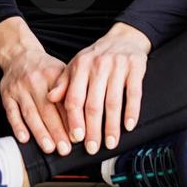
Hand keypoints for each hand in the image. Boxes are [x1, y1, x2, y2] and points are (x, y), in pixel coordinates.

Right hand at [0, 47, 73, 155]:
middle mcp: (35, 81)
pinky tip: (24, 139)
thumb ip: (70, 92)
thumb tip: (83, 119)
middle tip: (65, 148)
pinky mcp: (6, 94)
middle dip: (57, 131)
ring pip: (30, 113)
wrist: (20, 54)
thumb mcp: (61, 72)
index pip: (63, 100)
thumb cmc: (45, 69)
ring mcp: (19, 88)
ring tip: (49, 148)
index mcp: (52, 74)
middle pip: (47, 109)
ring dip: (40, 132)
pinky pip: (11, 112)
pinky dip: (18, 126)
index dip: (71, 120)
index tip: (77, 136)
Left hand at [46, 22, 150, 154]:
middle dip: (93, 129)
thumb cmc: (97, 57)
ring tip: (110, 143)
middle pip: (94, 104)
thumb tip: (50, 99)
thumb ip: (62, 83)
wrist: (124, 38)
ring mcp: (118, 67)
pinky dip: (132, 111)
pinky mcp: (136, 68)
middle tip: (92, 148)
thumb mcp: (76, 66)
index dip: (74, 120)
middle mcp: (98, 66)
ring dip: (112, 125)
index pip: (75, 98)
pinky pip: (134, 93)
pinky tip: (129, 125)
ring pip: (114, 102)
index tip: (75, 138)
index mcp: (81, 67)